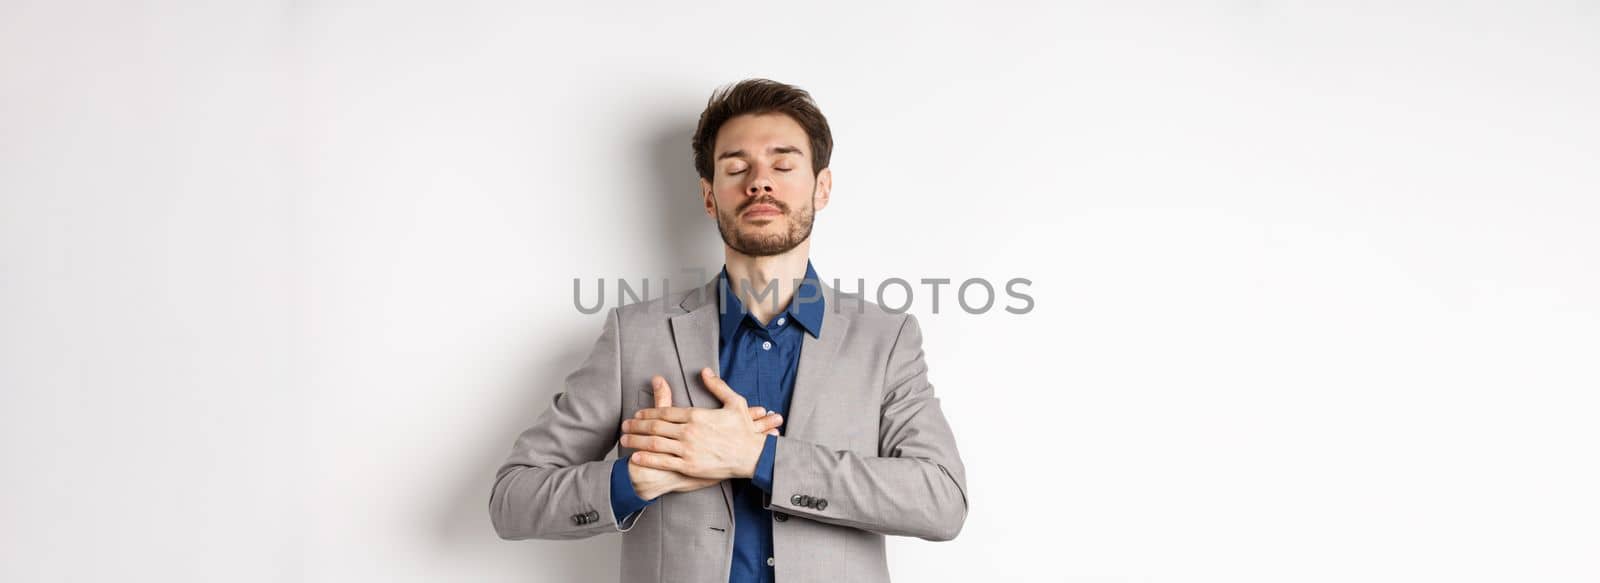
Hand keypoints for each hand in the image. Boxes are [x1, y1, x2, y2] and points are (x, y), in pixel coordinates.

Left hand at [621, 368, 770, 479]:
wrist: (753, 456)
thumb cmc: (745, 430)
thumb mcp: (735, 402)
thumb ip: (717, 386)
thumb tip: (704, 371)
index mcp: (697, 415)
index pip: (665, 412)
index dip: (648, 412)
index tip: (637, 413)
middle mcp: (689, 432)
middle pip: (656, 426)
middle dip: (637, 425)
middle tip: (624, 425)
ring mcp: (688, 450)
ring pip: (655, 443)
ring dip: (637, 440)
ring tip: (624, 439)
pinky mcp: (690, 466)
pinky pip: (663, 462)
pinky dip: (648, 458)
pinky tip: (636, 456)